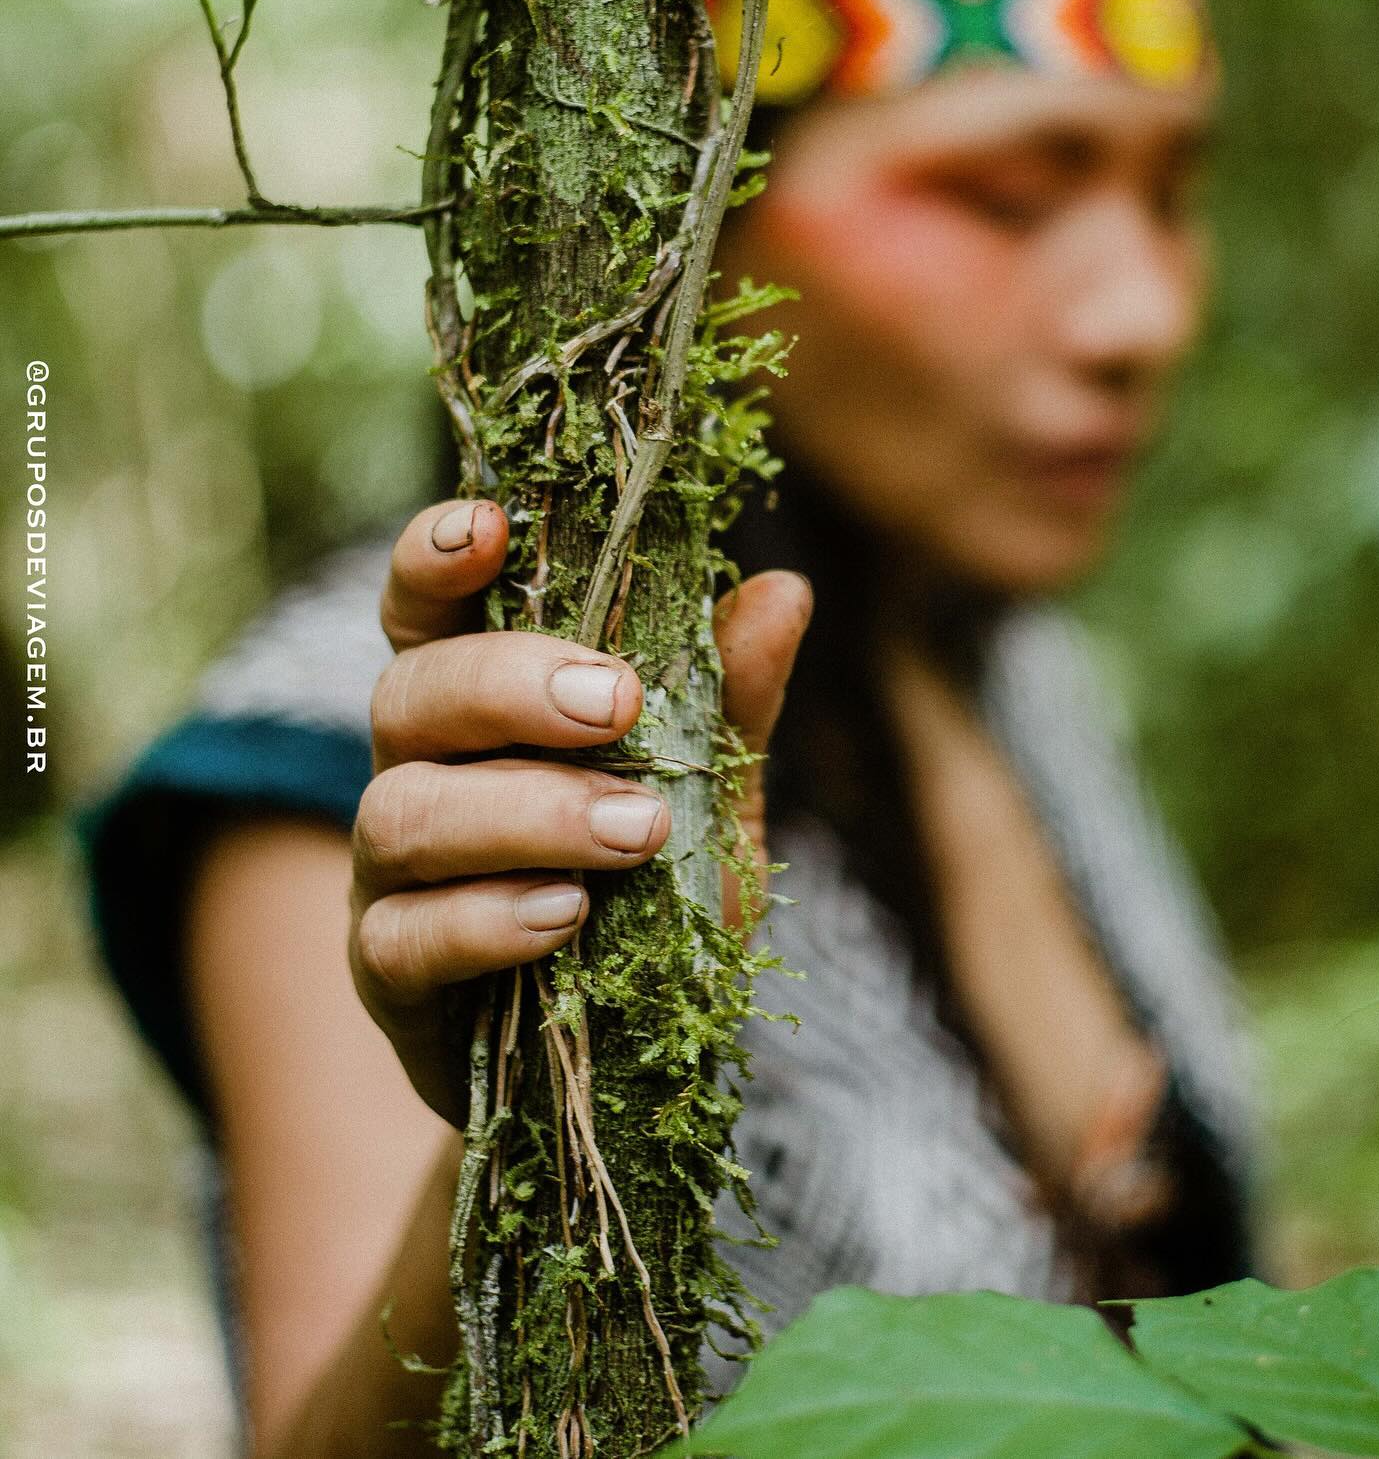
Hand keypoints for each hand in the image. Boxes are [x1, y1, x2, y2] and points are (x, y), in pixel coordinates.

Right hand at [349, 498, 811, 1125]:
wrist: (623, 1060)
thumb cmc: (653, 899)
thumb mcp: (711, 795)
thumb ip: (730, 699)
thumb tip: (784, 588)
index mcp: (478, 707)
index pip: (428, 611)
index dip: (436, 558)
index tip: (489, 523)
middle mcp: (415, 771)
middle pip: (409, 695)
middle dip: (508, 686)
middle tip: (613, 702)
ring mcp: (389, 876)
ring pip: (405, 813)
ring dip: (525, 811)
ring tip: (633, 829)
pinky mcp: (388, 976)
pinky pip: (404, 939)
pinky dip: (486, 920)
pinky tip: (565, 916)